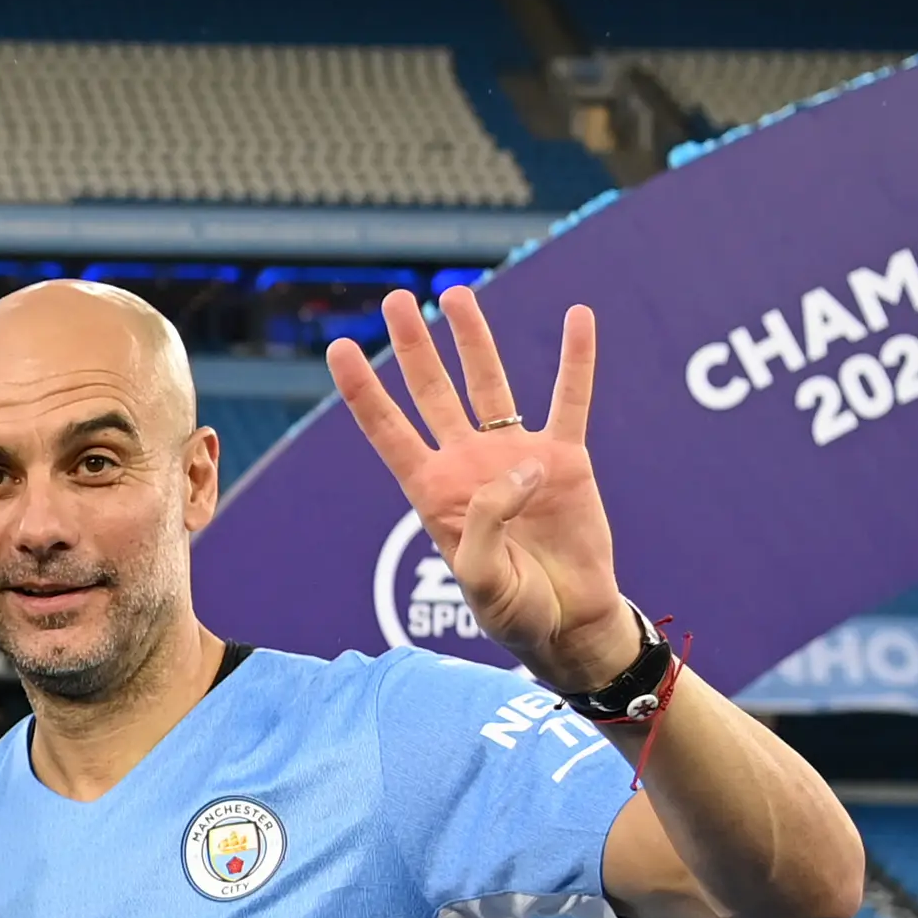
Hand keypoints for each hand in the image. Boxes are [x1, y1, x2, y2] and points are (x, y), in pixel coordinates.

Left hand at [327, 285, 640, 695]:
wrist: (567, 622)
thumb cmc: (514, 610)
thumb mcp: (480, 581)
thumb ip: (485, 522)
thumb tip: (520, 467)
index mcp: (433, 492)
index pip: (388, 431)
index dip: (363, 391)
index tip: (339, 347)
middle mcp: (469, 464)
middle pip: (432, 392)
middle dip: (412, 346)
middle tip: (395, 299)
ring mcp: (516, 456)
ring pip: (490, 384)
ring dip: (474, 339)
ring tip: (455, 295)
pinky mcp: (566, 460)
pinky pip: (571, 399)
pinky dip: (576, 359)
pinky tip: (577, 317)